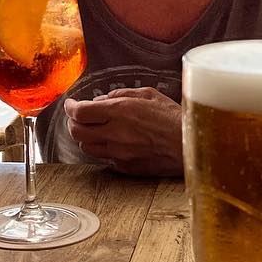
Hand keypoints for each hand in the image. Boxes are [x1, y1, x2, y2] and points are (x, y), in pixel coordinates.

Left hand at [63, 87, 183, 175]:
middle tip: (77, 117)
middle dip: (73, 123)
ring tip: (94, 129)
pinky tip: (112, 142)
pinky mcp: (126, 167)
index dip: (70, 108)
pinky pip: (104, 158)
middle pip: (76, 132)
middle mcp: (115, 133)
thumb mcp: (148, 94)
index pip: (80, 112)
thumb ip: (120, 94)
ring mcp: (119, 153)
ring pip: (87, 148)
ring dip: (85, 137)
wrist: (191, 145)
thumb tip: (100, 100)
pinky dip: (102, 149)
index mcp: (120, 112)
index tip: (70, 104)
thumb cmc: (173, 117)